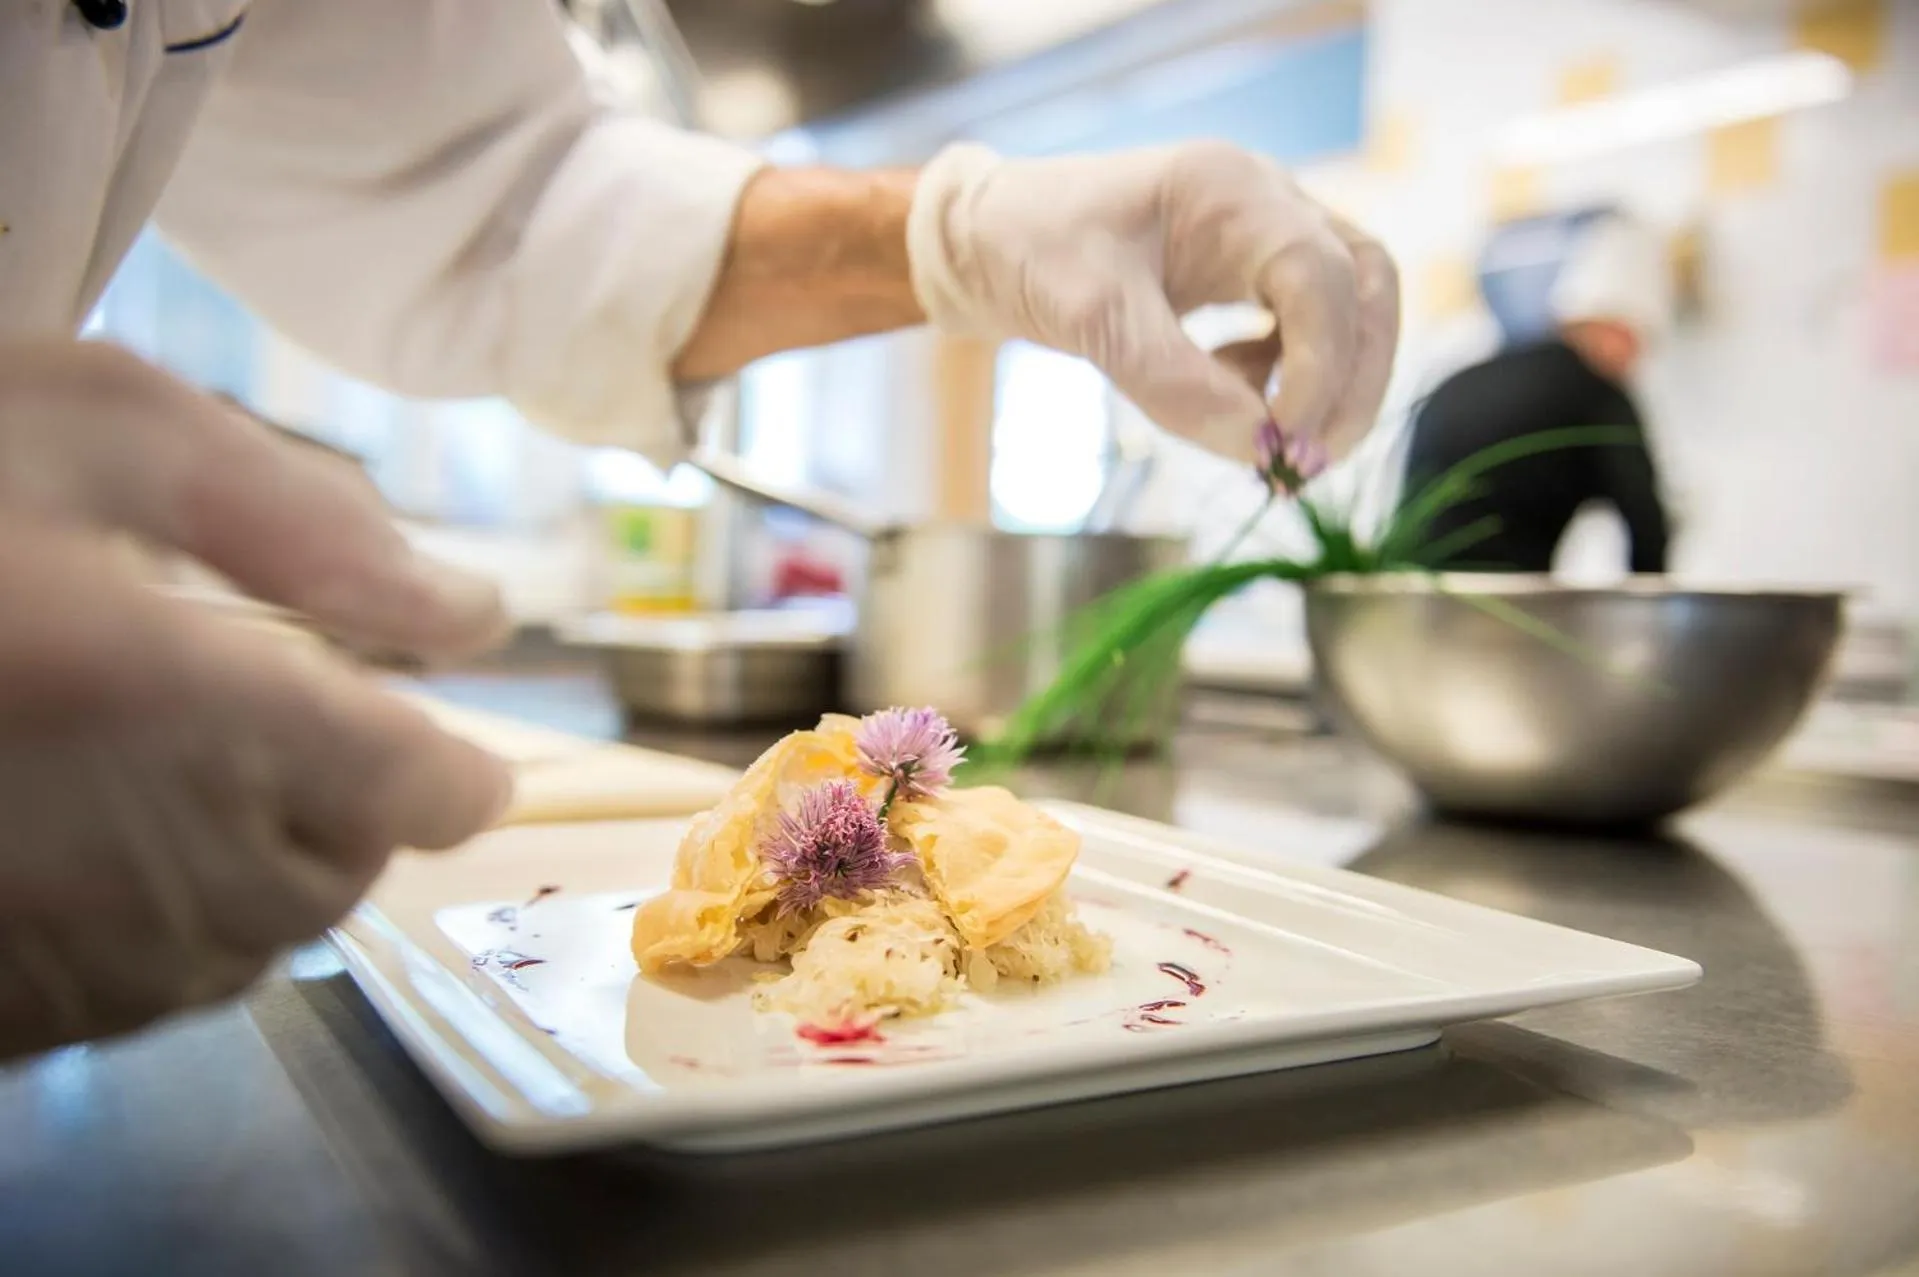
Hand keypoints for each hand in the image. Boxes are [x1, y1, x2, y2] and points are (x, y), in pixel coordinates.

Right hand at [0, 339, 512, 1057]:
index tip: (454, 750)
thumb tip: (472, 618)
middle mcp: (116, 844)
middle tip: (276, 712)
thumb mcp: (98, 424)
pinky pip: (139, 986)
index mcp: (157, 689)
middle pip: (339, 872)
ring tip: (167, 758)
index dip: (450, 767)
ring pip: (251, 941)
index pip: (404, 785)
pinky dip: (161, 913)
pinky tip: (86, 826)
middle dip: (349, 800)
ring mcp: (42, 942)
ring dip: (261, 857)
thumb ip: (306, 521)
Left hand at [908, 140, 1399, 468]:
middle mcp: (1266, 203)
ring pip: (1351, 309)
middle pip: (1367, 288)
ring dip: (1334, 384)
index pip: (1323, 277)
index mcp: (1232, 190)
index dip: (1319, 367)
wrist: (984, 242)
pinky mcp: (1249, 279)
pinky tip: (1231, 396)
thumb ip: (1173, 381)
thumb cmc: (1028, 252)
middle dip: (1354, 380)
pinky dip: (1284, 378)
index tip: (1280, 442)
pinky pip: (1304, 331)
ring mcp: (1264, 238)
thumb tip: (1259, 449)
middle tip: (1312, 462)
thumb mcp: (1091, 316)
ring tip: (1279, 447)